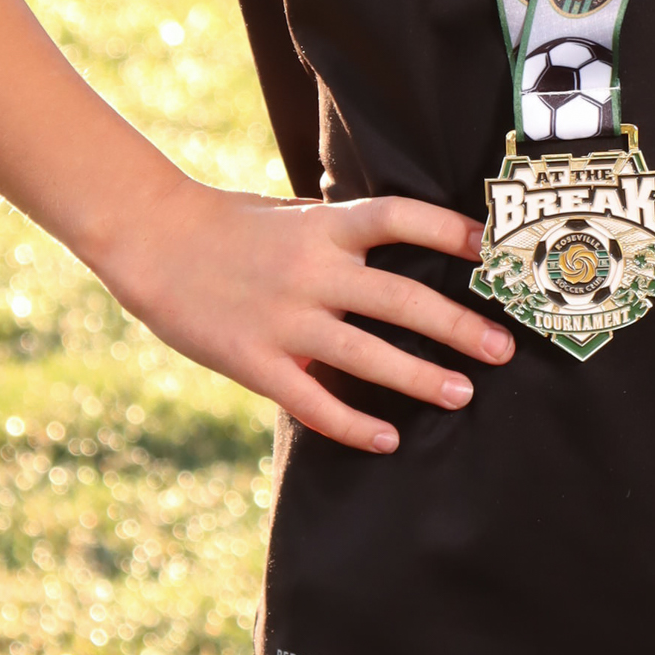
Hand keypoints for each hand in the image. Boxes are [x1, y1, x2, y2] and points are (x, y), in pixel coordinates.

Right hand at [96, 181, 511, 453]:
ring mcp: (283, 319)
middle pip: (399, 299)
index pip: (399, 219)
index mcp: (323, 226)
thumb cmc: (232, 226)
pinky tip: (388, 439)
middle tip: (502, 349)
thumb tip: (408, 249)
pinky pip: (313, 402)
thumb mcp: (293, 215)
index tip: (493, 247)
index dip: (448, 230)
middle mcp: (311, 270)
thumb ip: (343, 235)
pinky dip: (354, 424)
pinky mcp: (254, 361)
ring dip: (419, 377)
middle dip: (457, 325)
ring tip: (461, 394)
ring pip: (365, 356)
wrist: (152, 239)